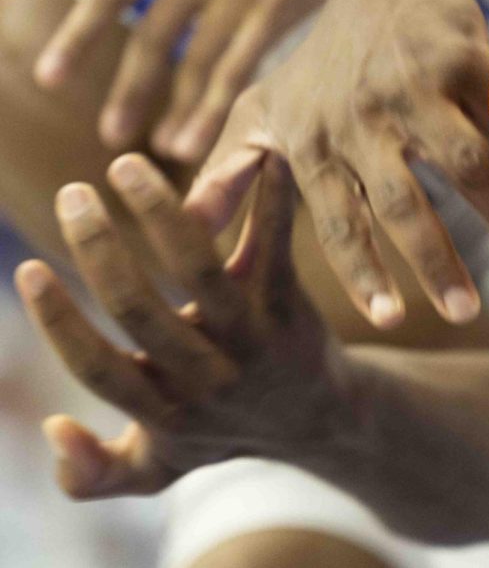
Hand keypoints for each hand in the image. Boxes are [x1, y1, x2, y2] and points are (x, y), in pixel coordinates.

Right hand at [15, 153, 349, 498]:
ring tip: (127, 165)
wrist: (324, 418)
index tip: (28, 268)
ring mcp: (253, 338)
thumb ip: (95, 471)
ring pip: (199, 269)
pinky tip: (257, 153)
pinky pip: (275, 246)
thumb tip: (51, 428)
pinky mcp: (291, 304)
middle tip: (72, 194)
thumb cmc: (224, 429)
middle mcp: (207, 377)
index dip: (57, 321)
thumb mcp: (159, 467)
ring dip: (159, 212)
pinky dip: (267, 199)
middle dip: (98, 248)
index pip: (96, 367)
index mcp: (163, 411)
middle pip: (138, 308)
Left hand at [34, 0, 442, 162]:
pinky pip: (239, 64)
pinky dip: (213, 106)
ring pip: (194, 61)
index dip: (79, 36)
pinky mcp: (283, 0)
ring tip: (160, 148)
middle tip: (111, 133)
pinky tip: (196, 138)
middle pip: (150, 36)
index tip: (53, 76)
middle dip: (127, 90)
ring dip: (173, 110)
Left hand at [186, 0, 488, 330]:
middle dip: (434, 264)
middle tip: (465, 314)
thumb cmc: (324, 56)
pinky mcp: (466, 57)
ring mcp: (417, 85)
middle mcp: (362, 117)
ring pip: (465, 164)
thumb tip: (182, 224)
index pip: (336, 220)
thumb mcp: (263, 106)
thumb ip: (228, 168)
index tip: (388, 320)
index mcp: (315, 140)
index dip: (361, 271)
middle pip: (401, 204)